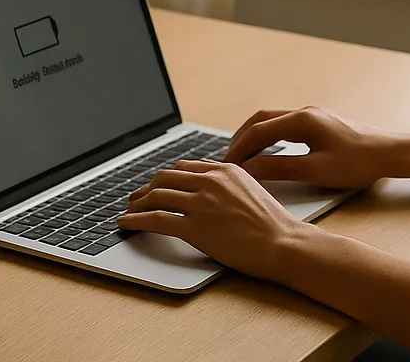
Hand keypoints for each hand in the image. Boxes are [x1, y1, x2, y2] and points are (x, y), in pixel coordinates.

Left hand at [118, 160, 307, 280]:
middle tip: (136, 198)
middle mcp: (210, 181)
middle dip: (147, 188)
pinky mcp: (195, 228)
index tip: (156, 186)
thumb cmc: (273, 224)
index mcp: (224, 169)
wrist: (283, 243)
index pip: (183, 167)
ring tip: (128, 212)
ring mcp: (201, 203)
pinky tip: (126, 224)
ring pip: (156, 196)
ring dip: (137, 204)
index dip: (165, 178)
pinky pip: (155, 220)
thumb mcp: (251, 189)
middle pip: (165, 178)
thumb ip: (228, 184)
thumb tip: (207, 189)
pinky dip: (135, 221)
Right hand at [222, 106, 393, 188]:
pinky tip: (268, 152)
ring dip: (255, 137)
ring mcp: (314, 116)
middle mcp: (305, 112)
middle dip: (241, 139)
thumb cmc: (359, 163)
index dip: (239, 149)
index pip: (258, 131)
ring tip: (242, 157)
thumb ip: (279, 169)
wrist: (391, 154)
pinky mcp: (321, 124)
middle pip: (262, 120)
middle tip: (227, 159)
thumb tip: (249, 170)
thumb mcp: (315, 170)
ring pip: (273, 121)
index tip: (225, 165)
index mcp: (302, 120)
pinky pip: (285, 126)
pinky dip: (270, 138)